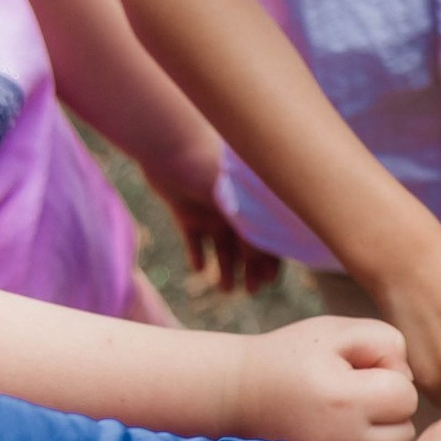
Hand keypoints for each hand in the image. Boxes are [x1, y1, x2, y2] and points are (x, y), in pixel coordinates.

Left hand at [142, 134, 280, 295]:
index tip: (270, 281)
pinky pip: (193, 239)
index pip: (267, 236)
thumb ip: (252, 238)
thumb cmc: (211, 171)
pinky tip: (197, 269)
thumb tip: (264, 269)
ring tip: (225, 289)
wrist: (170, 148)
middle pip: (246, 246)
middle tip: (251, 292)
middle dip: (250, 270)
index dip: (270, 259)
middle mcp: (233, 209)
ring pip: (221, 247)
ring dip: (225, 268)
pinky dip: (196, 254)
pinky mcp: (185, 212)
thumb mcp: (238, 208)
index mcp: (250, 204)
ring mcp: (209, 211)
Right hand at [234, 316, 417, 440]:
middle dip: (390, 408)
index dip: (390, 375)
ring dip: (384, 435)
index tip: (359, 370)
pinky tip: (350, 438)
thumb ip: (386, 342)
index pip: (405, 395)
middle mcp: (341, 440)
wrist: (239, 395)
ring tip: (350, 415)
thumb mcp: (336, 332)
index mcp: (344, 399)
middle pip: (405, 430)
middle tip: (355, 392)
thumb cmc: (293, 357)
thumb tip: (408, 380)